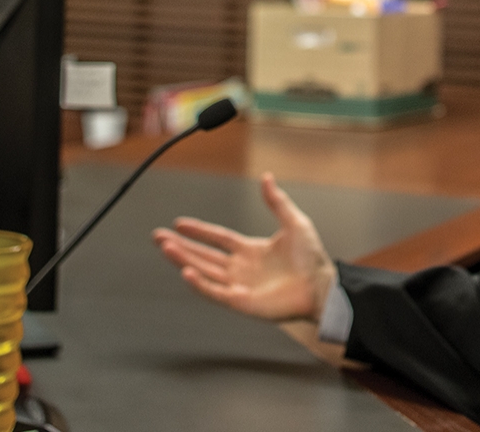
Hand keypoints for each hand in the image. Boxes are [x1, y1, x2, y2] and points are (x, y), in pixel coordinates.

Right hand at [152, 172, 336, 322]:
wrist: (321, 286)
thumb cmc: (313, 259)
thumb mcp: (295, 223)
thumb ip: (277, 202)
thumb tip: (267, 177)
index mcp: (251, 250)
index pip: (218, 238)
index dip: (200, 231)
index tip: (179, 223)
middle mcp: (241, 268)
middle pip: (204, 255)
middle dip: (181, 246)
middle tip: (158, 236)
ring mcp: (239, 286)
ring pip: (204, 271)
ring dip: (184, 259)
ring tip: (165, 247)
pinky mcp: (241, 302)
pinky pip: (214, 292)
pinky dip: (199, 283)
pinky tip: (185, 271)